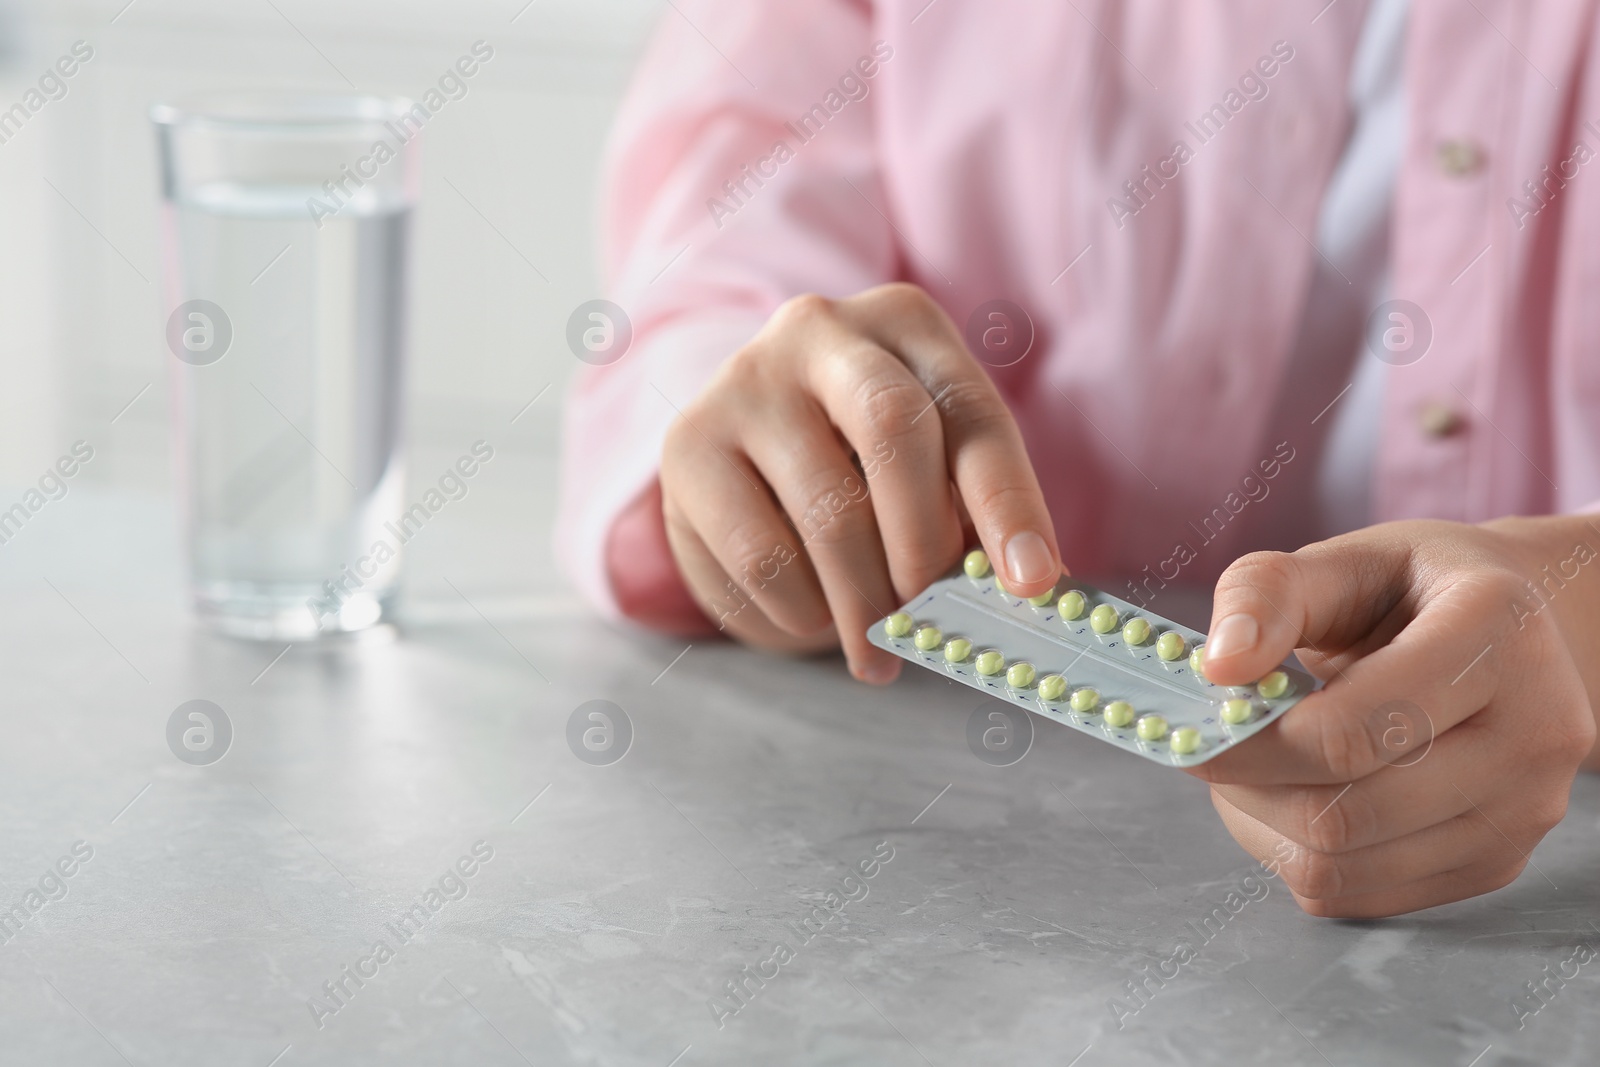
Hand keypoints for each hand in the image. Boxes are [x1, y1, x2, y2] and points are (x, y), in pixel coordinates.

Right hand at [658, 283, 1062, 681]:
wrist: (742, 456)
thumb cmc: (861, 467)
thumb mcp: (930, 469)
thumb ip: (973, 515)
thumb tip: (1030, 590)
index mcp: (905, 323)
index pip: (971, 413)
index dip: (1008, 504)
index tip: (1031, 583)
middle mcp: (820, 330)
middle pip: (892, 428)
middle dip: (924, 543)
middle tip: (930, 617)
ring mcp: (745, 381)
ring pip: (827, 509)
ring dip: (864, 602)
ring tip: (877, 645)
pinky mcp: (689, 446)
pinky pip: (761, 555)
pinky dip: (802, 609)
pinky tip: (813, 615)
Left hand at [1189, 516, 1599, 917]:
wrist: (1506, 637)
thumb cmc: (1407, 593)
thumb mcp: (1340, 562)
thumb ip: (1267, 595)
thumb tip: (1219, 666)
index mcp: (1497, 637)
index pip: (1352, 731)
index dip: (1251, 741)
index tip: (1190, 727)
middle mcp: (1534, 733)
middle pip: (1343, 813)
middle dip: (1247, 786)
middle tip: (1210, 746)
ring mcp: (1522, 812)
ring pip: (1342, 868)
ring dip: (1262, 825)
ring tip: (1251, 766)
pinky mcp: (1495, 863)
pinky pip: (1356, 894)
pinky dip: (1295, 854)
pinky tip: (1292, 795)